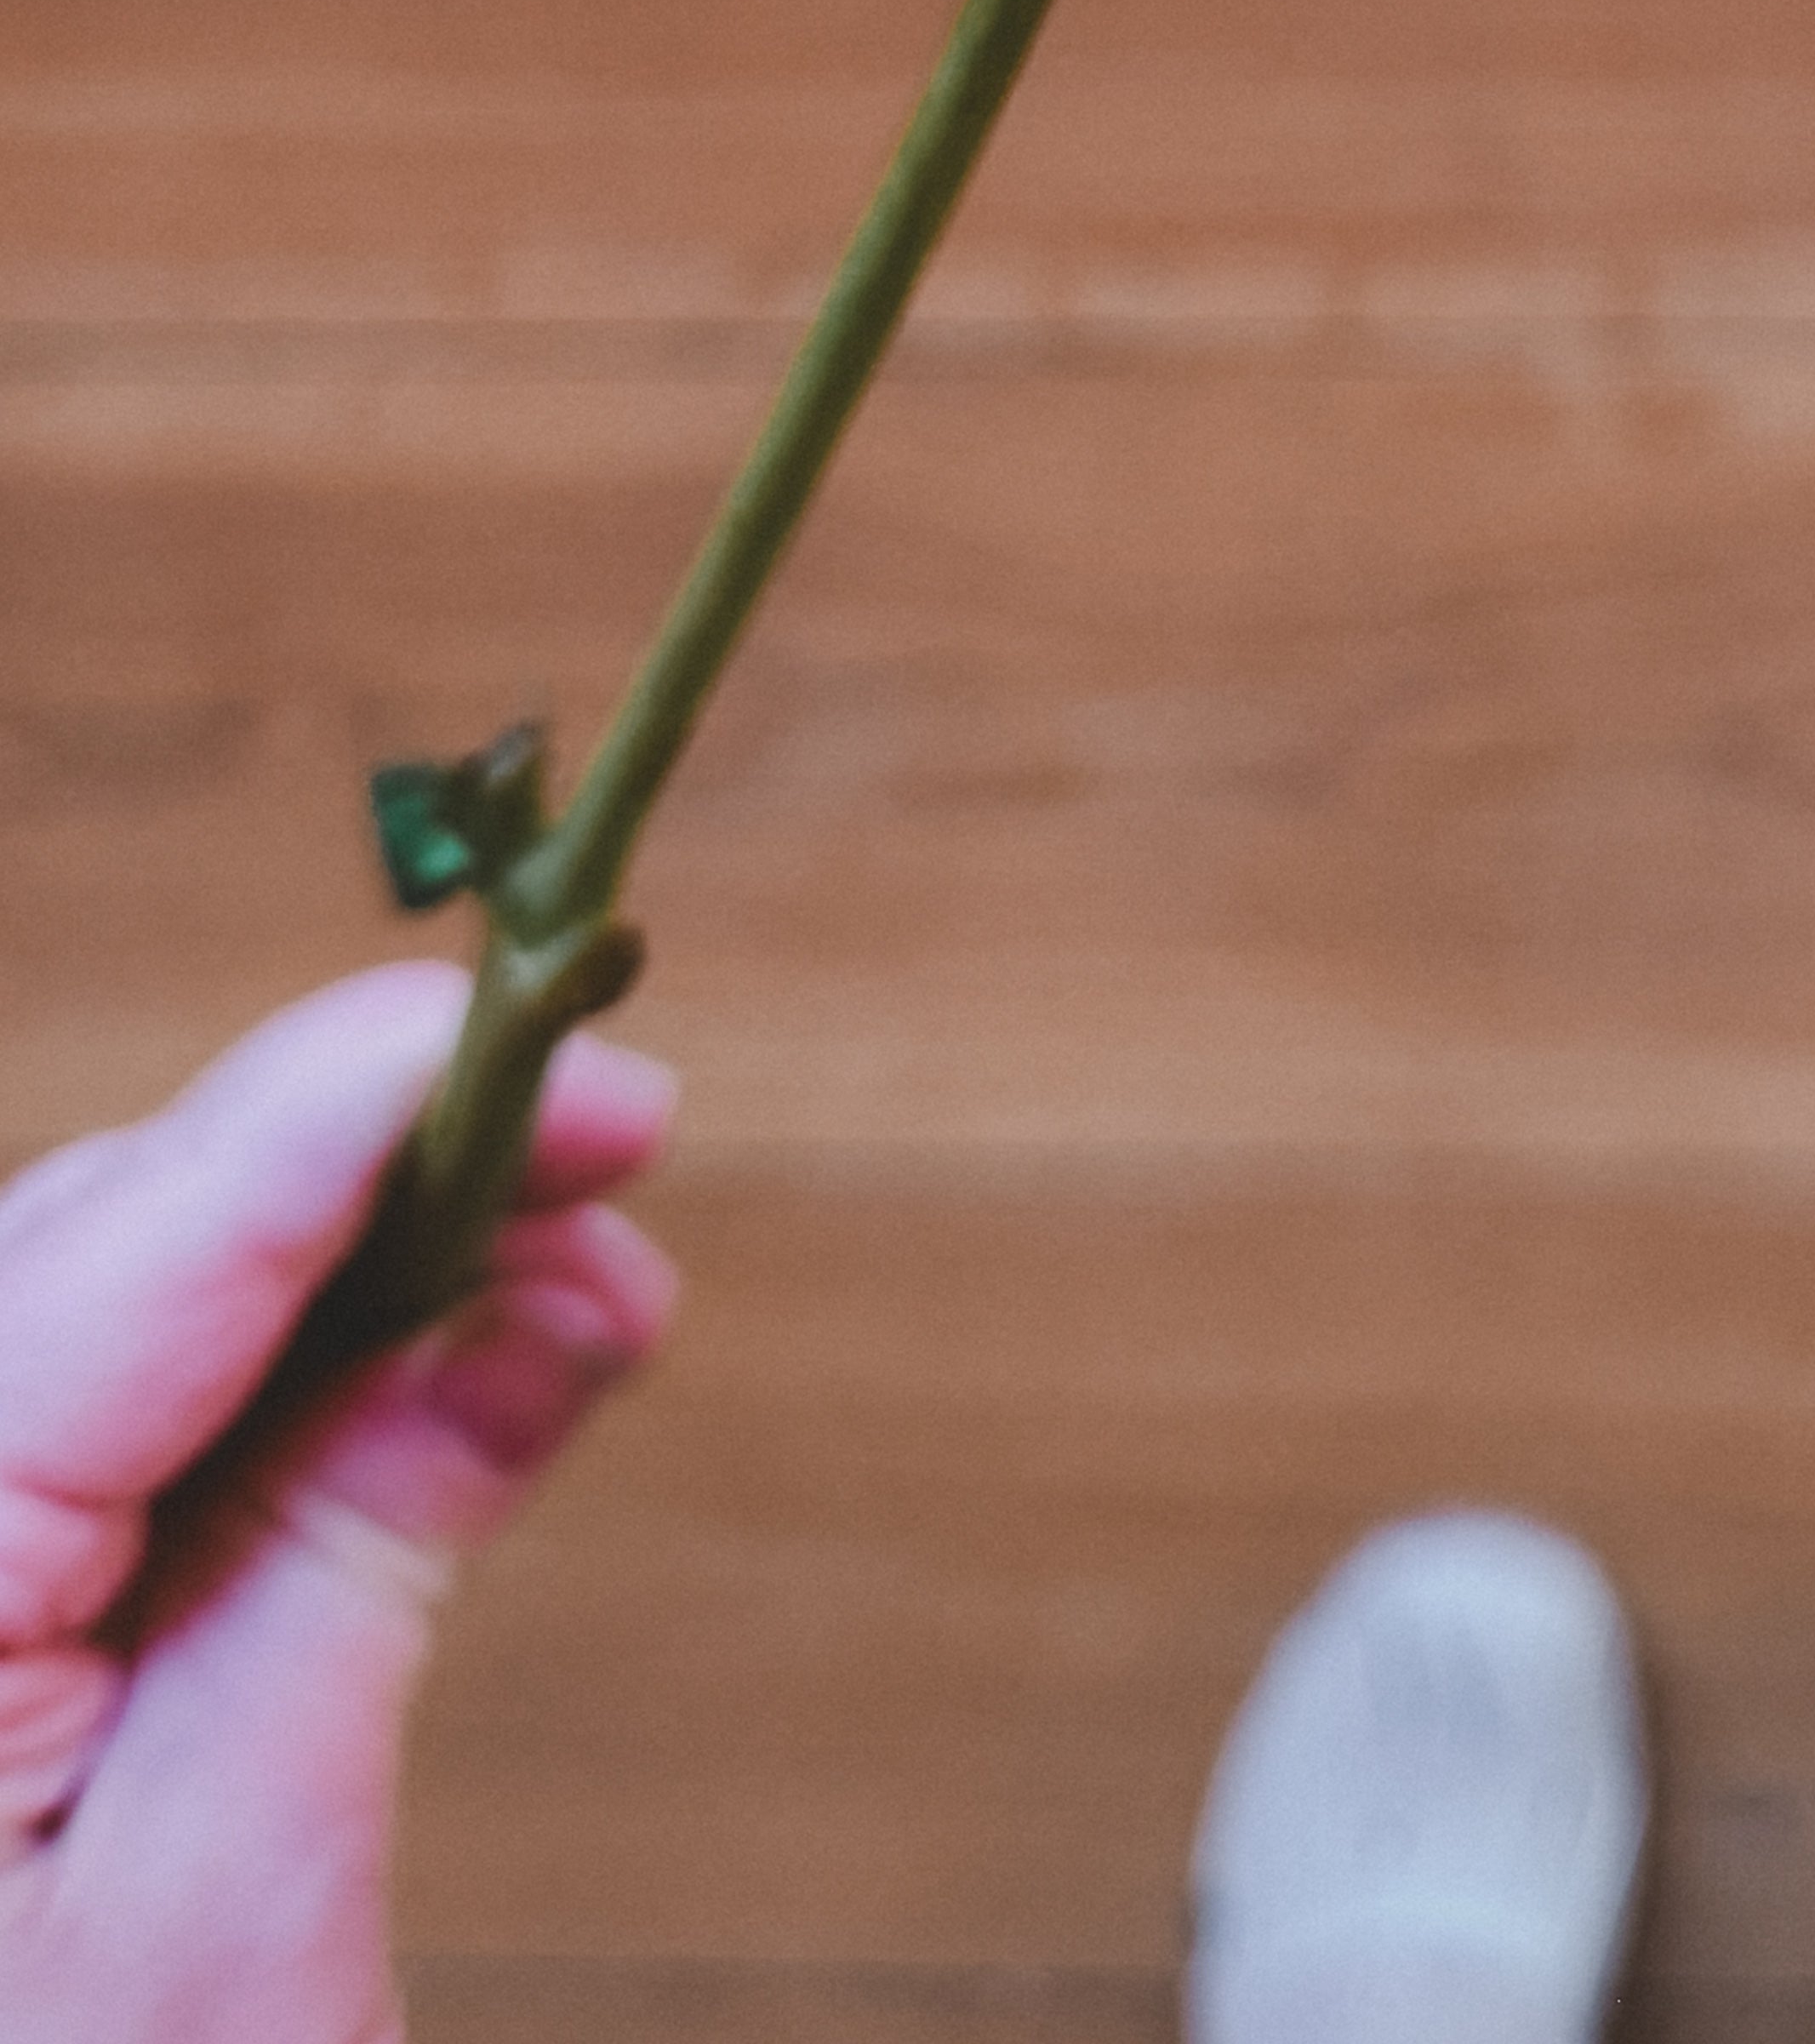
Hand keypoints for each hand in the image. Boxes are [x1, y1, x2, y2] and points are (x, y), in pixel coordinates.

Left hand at [0, 961, 675, 2043]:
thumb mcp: (236, 1898)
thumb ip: (361, 1545)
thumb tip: (550, 1295)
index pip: (131, 1235)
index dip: (362, 1094)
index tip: (583, 1046)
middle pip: (93, 1236)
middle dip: (361, 1176)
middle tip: (617, 1184)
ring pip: (82, 1304)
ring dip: (324, 1275)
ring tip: (559, 1292)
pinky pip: (66, 1428)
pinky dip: (244, 1389)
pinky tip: (414, 1386)